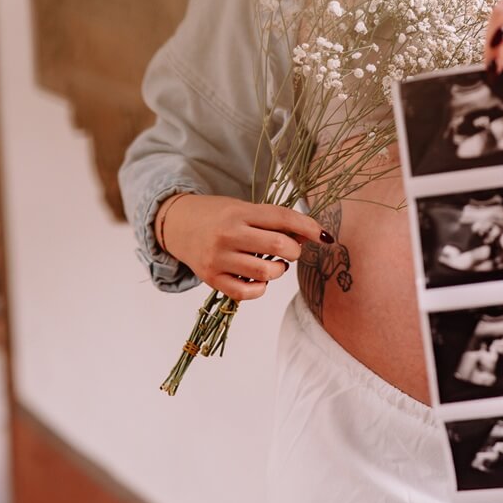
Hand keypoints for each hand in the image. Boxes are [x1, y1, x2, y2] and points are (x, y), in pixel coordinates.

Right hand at [156, 194, 333, 300]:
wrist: (176, 224)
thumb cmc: (218, 216)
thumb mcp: (244, 209)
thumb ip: (273, 222)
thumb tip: (308, 236)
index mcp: (240, 212)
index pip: (282, 218)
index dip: (309, 227)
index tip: (325, 236)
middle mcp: (228, 234)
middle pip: (278, 246)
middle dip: (295, 251)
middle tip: (292, 251)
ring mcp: (218, 258)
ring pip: (266, 273)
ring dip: (279, 271)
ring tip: (274, 265)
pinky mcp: (211, 279)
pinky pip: (246, 293)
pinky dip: (261, 289)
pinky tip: (259, 280)